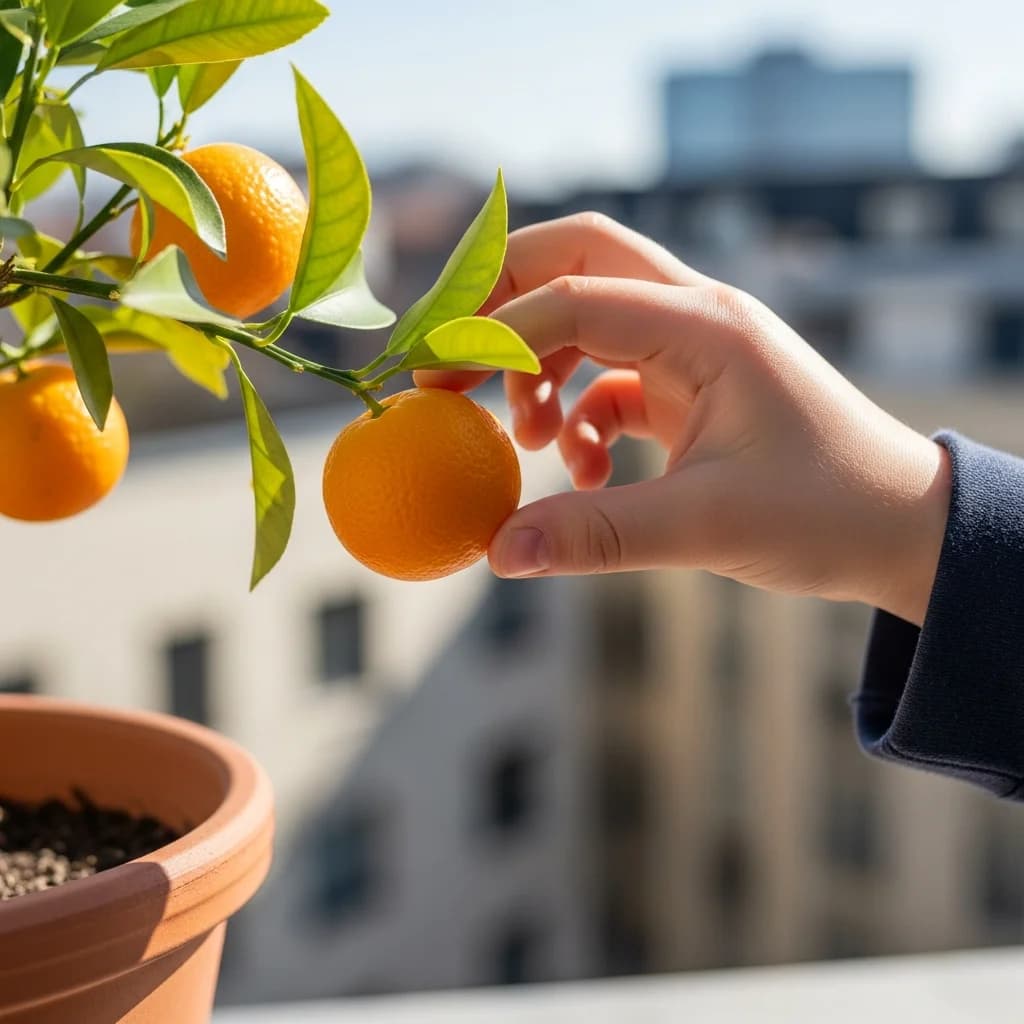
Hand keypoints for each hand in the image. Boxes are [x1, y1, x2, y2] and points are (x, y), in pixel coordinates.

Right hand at [415, 213, 950, 624]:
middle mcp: (698, 315)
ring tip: (529, 440)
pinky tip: (586, 470)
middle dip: (503, 303)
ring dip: (541, 365)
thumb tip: (498, 553)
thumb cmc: (827, 513)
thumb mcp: (706, 526)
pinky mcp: (692, 383)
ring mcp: (695, 346)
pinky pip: (611, 373)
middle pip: (577, 256)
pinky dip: (580, 413)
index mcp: (705, 325)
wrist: (901, 528)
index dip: (491, 333)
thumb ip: (596, 535)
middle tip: (453, 364)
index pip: (573, 296)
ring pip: (588, 312)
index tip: (431, 380)